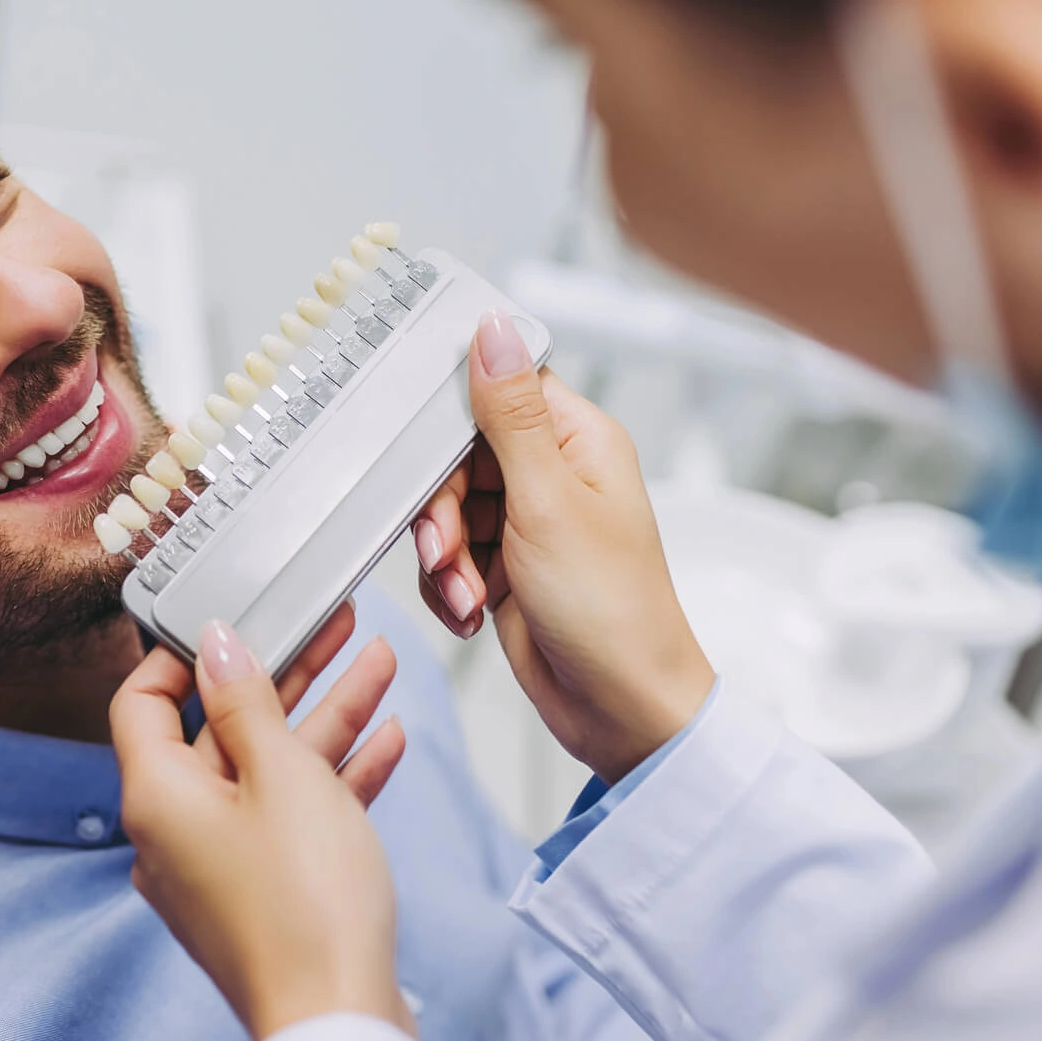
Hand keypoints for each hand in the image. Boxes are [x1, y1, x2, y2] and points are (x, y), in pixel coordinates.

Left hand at [112, 618, 409, 1040]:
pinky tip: (387, 738)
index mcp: (157, 796)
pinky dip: (335, 776)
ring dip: (326, 714)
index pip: (144, 701)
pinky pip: (293, 816)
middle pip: (221, 729)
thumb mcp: (281, 773)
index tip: (233, 620)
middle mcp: (176, 830)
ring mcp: (221, 864)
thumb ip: (247, 701)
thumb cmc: (305, 906)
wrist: (339, 1019)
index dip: (183, 654)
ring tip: (379, 662)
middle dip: (285, 673)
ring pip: (269, 769)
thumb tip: (215, 644)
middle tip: (329, 625)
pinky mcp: (264, 891)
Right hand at [414, 314, 713, 784]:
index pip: (497, 388)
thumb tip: (493, 329)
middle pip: (457, 454)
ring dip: (441, 557)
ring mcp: (527, 523)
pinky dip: (448, 587)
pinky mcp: (504, 568)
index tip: (421, 444)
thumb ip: (509, 416)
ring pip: (445, 510)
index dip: (453, 415)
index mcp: (577, 440)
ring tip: (466, 595)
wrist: (620, 711)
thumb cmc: (612, 611)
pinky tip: (471, 613)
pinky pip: (447, 557)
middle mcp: (552, 474)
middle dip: (441, 508)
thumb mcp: (549, 504)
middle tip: (447, 549)